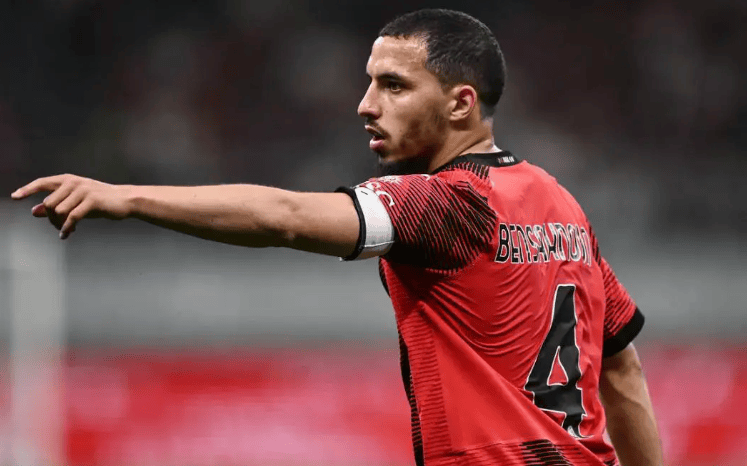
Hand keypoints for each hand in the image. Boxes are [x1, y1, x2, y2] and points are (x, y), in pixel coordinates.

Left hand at [11, 174, 132, 238]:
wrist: (125, 200)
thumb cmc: (100, 201)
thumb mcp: (76, 201)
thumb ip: (56, 204)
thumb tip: (33, 211)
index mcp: (68, 180)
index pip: (42, 183)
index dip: (27, 190)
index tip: (15, 197)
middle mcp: (74, 183)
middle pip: (48, 204)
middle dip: (50, 219)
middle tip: (58, 227)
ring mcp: (83, 191)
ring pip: (58, 211)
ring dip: (59, 225)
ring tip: (66, 230)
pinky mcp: (92, 201)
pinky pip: (72, 218)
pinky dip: (67, 228)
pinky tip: (67, 234)